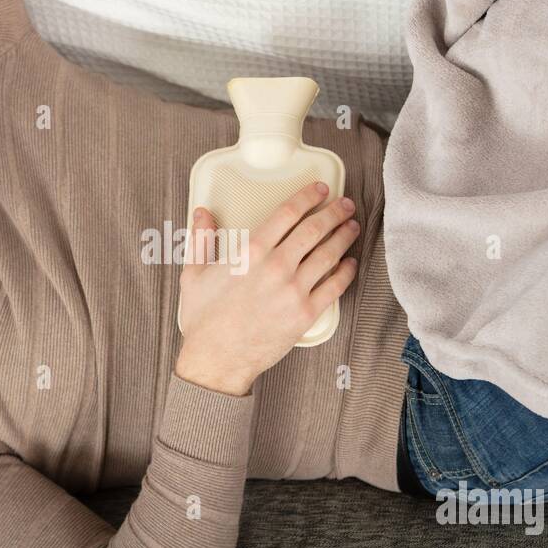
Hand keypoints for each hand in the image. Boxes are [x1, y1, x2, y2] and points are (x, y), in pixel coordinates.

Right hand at [175, 182, 359, 395]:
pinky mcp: (306, 313)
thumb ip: (201, 239)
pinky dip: (346, 271)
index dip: (307, 196)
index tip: (320, 189)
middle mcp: (277, 267)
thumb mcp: (194, 274)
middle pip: (315, 228)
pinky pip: (335, 286)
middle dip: (334, 212)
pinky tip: (350, 263)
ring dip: (345, 236)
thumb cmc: (205, 319)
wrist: (217, 359)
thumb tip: (202, 214)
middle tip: (344, 204)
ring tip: (352, 227)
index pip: (288, 213)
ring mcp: (294, 291)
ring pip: (329, 253)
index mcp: (251, 252)